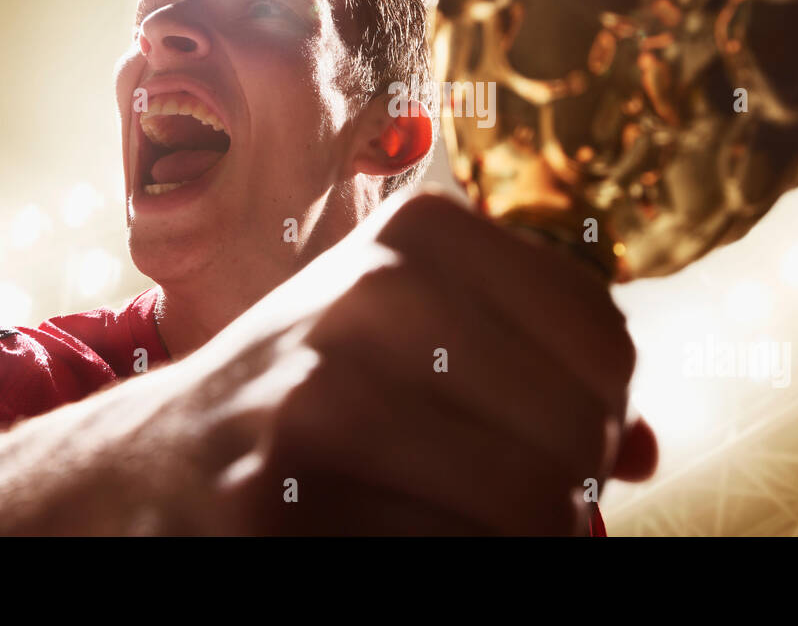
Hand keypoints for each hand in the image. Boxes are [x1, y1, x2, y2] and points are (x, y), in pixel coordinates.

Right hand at [134, 190, 654, 534]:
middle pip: (576, 425)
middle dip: (570, 484)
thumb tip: (645, 451)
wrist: (151, 459)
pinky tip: (420, 538)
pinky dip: (472, 565)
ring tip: (479, 523)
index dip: (604, 410)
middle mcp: (373, 295)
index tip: (563, 436)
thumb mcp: (413, 338)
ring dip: (530, 535)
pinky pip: (452, 556)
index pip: (603, 339)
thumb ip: (537, 371)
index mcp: (421, 233)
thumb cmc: (311, 390)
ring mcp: (320, 397)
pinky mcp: (280, 501)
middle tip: (526, 497)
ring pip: (529, 504)